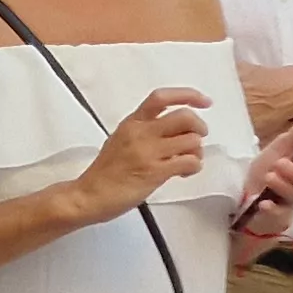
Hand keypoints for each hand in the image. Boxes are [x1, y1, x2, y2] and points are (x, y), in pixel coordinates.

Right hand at [71, 88, 210, 219]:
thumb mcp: (119, 141)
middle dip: (199, 127)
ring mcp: (147, 152)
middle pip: (184, 116)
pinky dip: (194, 167)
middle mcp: (140, 133)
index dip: (188, 95)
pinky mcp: (154, 172)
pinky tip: (183, 173)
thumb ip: (144, 131)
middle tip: (197, 138)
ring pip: (192, 140)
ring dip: (197, 151)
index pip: (162, 98)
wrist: (88, 197)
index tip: (204, 102)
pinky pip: (190, 162)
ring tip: (186, 161)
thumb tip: (174, 132)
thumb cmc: (103, 174)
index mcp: (131, 123)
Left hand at [233, 109, 292, 233]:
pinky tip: (264, 202)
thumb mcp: (280, 147)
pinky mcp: (278, 215)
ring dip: (283, 185)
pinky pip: (280, 214)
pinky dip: (272, 208)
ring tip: (269, 176)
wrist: (246, 192)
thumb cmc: (268, 168)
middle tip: (280, 164)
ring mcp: (291, 201)